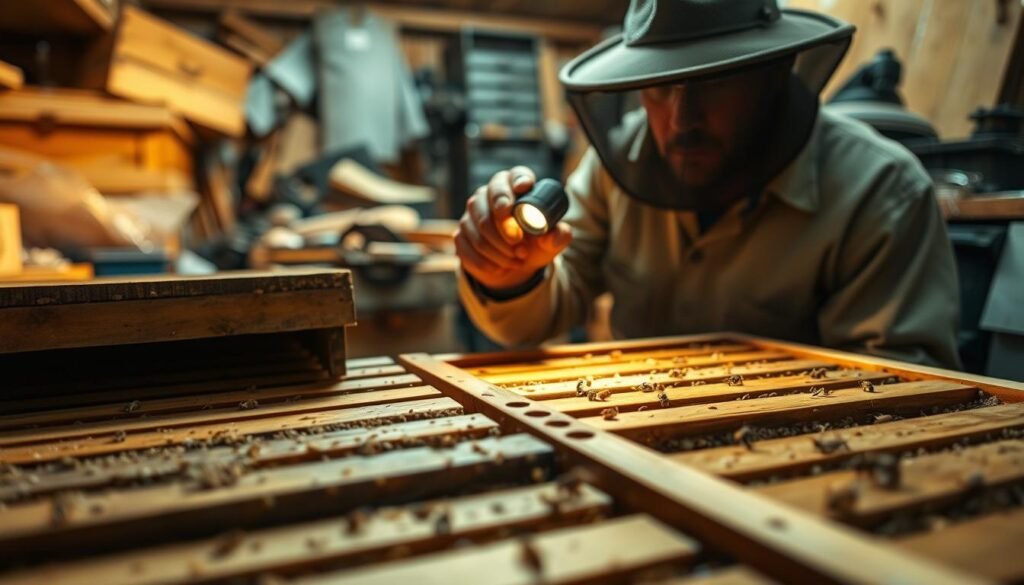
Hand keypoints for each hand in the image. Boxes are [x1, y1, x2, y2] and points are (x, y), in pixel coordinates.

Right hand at [455, 166, 571, 290]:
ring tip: (517, 261)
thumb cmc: (535, 243)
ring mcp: (470, 213)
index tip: (522, 190)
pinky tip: (500, 268)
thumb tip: (553, 235)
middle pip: (487, 202)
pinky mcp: (461, 234)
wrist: (515, 263)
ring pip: (477, 227)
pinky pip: (468, 246)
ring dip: (498, 249)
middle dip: (504, 227)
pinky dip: (486, 262)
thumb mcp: (551, 242)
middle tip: (520, 245)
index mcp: (513, 186)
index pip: (512, 176)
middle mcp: (488, 193)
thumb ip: (559, 236)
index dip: (516, 180)